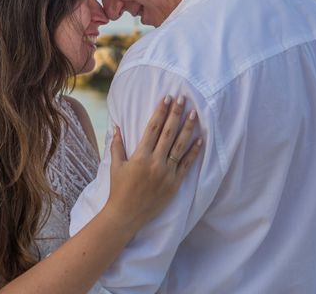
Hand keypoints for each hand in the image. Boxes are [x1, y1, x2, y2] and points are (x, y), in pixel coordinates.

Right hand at [105, 96, 201, 231]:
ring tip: (194, 114)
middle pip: (168, 133)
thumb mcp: (116, 166)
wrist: (125, 216)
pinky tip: (200, 139)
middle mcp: (155, 163)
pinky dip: (194, 151)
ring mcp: (166, 174)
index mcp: (140, 156)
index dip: (160, 112)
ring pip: (180, 146)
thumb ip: (117, 145)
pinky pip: (186, 165)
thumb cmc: (118, 190)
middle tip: (183, 98)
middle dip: (176, 114)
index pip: (152, 128)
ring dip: (188, 128)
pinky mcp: (174, 184)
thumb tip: (116, 126)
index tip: (167, 98)